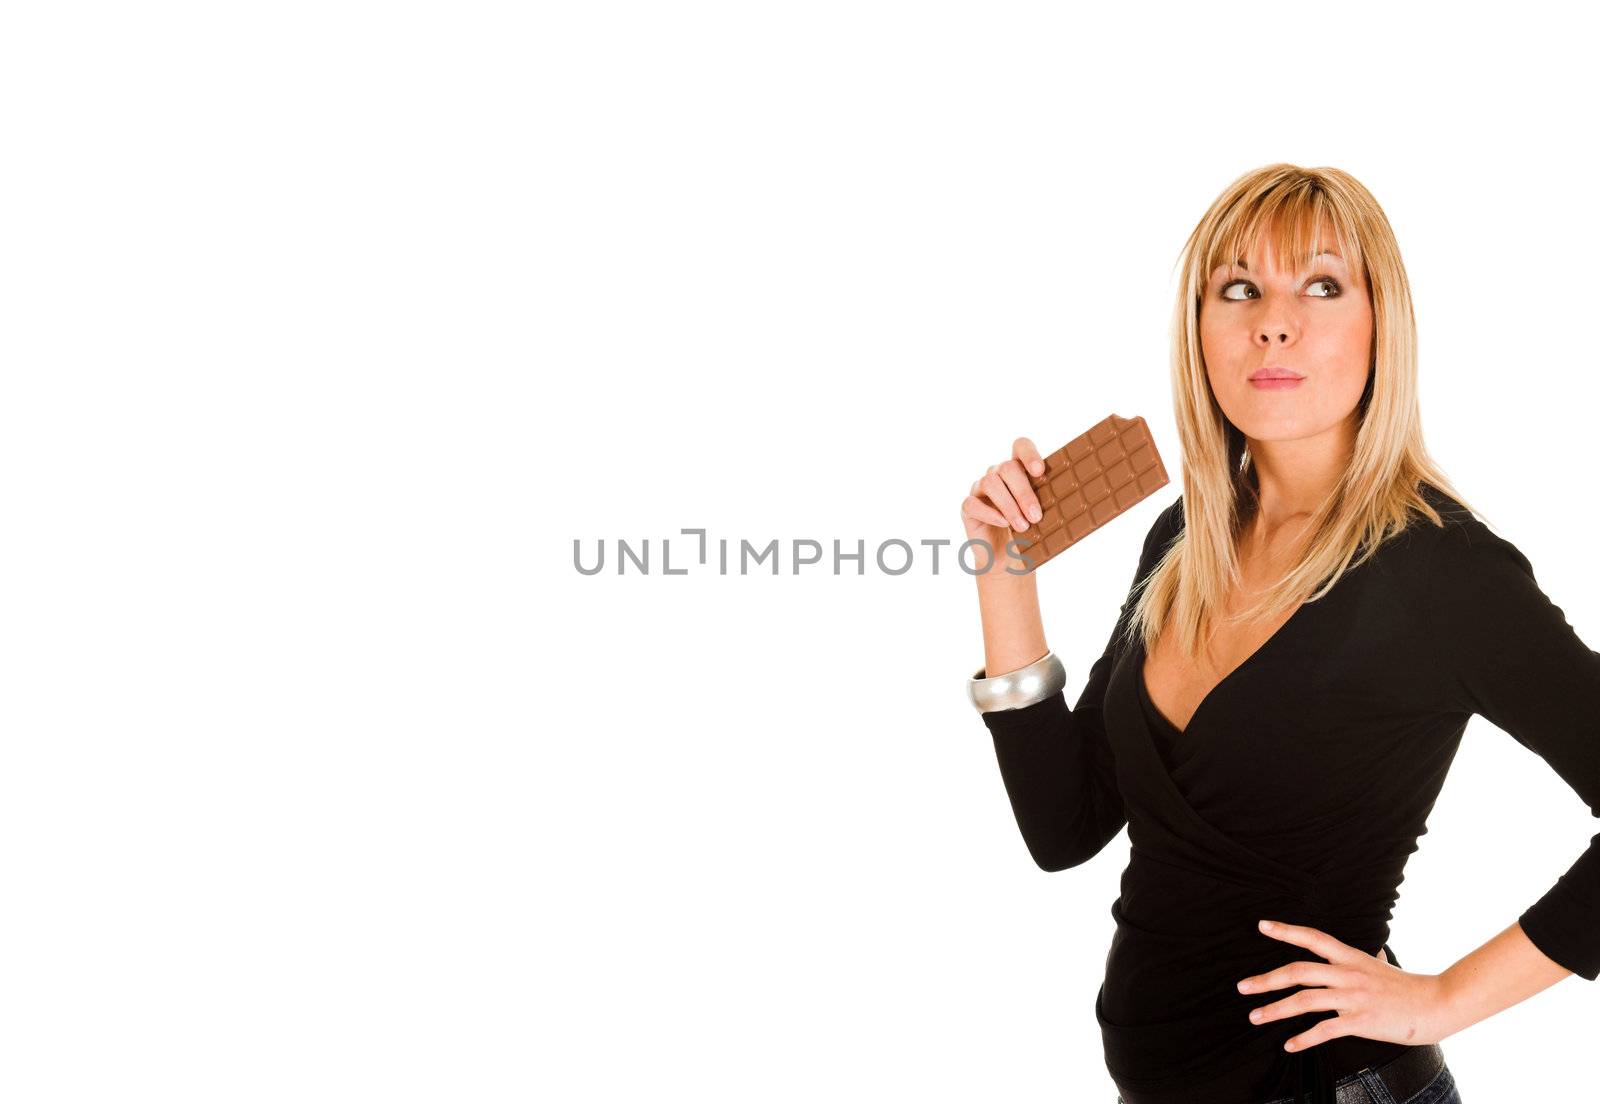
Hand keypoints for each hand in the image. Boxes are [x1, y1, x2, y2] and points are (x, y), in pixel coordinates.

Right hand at [961, 437, 1046, 571]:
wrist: (1006, 560)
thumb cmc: (1027, 534)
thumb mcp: (1043, 518)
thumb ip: (1051, 504)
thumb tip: (1072, 502)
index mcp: (1018, 471)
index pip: (1020, 447)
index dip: (1029, 454)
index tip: (1039, 472)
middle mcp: (997, 475)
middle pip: (1007, 468)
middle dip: (1023, 492)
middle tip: (1036, 516)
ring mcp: (980, 489)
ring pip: (990, 483)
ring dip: (1009, 505)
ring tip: (1023, 526)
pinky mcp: (968, 508)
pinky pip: (973, 503)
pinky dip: (990, 513)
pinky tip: (1003, 523)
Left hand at [1237, 919, 1455, 1051]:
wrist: (1436, 1004)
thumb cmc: (1409, 987)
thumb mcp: (1383, 965)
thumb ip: (1372, 958)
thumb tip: (1375, 950)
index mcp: (1350, 957)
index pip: (1313, 938)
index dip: (1286, 931)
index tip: (1262, 926)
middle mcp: (1347, 973)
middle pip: (1298, 971)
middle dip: (1266, 979)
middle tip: (1242, 987)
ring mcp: (1352, 997)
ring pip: (1304, 1001)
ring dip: (1275, 1010)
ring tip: (1254, 1016)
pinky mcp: (1360, 1021)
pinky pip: (1324, 1030)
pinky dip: (1303, 1038)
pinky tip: (1288, 1044)